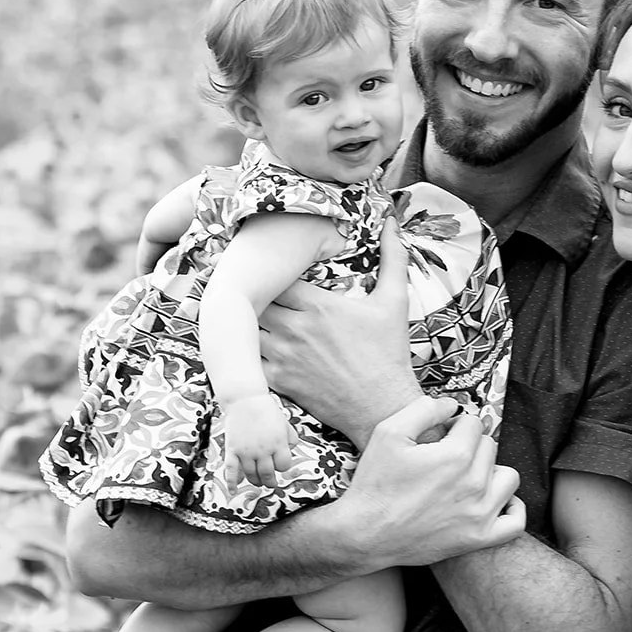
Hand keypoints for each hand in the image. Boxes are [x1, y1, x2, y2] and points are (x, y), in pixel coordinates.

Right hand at [222, 395, 292, 488]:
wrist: (245, 399)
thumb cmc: (266, 410)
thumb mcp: (284, 423)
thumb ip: (291, 437)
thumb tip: (292, 450)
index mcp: (278, 443)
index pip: (284, 466)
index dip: (282, 467)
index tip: (279, 465)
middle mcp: (263, 450)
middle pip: (268, 474)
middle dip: (270, 481)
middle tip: (271, 484)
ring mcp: (246, 451)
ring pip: (251, 475)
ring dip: (255, 481)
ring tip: (258, 482)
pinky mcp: (233, 450)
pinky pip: (231, 470)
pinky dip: (232, 482)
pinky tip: (234, 490)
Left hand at [260, 217, 419, 446]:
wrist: (383, 407)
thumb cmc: (389, 354)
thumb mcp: (395, 301)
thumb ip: (392, 258)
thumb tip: (393, 223)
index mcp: (318, 305)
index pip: (275, 277)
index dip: (265, 270)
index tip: (263, 266)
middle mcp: (296, 328)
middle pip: (254, 301)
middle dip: (249, 293)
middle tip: (241, 284)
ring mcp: (284, 356)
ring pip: (246, 329)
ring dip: (243, 321)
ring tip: (236, 312)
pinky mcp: (279, 382)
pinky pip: (247, 362)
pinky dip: (242, 352)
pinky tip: (242, 345)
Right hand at [342, 395, 524, 569]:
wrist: (364, 534)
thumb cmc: (374, 483)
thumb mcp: (388, 432)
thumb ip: (424, 409)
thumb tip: (452, 405)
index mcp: (456, 455)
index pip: (472, 423)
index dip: (453, 426)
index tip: (438, 437)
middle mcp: (474, 484)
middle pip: (489, 447)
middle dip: (469, 446)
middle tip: (444, 458)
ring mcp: (480, 514)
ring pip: (508, 477)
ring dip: (491, 472)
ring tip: (467, 476)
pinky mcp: (479, 538)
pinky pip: (515, 521)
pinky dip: (511, 508)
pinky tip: (494, 500)